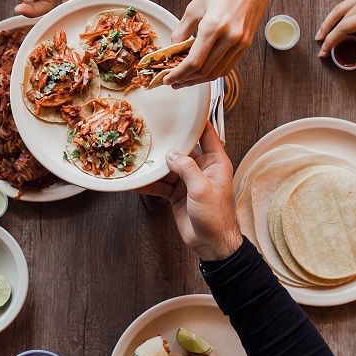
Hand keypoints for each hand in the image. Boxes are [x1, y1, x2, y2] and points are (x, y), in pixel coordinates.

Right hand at [137, 124, 242, 261]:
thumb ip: (187, 169)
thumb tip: (172, 154)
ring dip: (155, 166)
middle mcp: (202, 168)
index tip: (182, 110)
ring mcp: (188, 181)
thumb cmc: (216, 217)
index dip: (195, 122)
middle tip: (151, 133)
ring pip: (168, 167)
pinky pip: (161, 184)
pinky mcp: (177, 194)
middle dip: (167, 144)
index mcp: (215, 162)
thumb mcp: (202, 189)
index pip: (206, 134)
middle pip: (182, 150)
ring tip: (139, 158)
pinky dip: (150, 183)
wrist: (211, 245)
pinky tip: (139, 181)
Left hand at [164, 0, 275, 87]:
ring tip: (185, 79)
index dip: (178, 74)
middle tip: (173, 81)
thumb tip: (173, 47)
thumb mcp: (196, 5)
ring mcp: (240, 43)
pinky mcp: (246, 43)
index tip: (167, 79)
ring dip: (199, 79)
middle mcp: (230, 38)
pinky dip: (213, 71)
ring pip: (217, 73)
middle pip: (205, 72)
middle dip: (186, 80)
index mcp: (214, 27)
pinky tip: (202, 70)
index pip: (194, 62)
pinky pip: (228, 66)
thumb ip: (183, 29)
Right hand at [315, 0, 355, 67]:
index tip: (324, 51)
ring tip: (321, 34)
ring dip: (328, 21)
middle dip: (328, 33)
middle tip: (322, 47)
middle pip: (339, 18)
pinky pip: (347, 3)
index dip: (332, 40)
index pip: (344, 27)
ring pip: (340, 8)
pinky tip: (335, 22)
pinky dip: (338, 13)